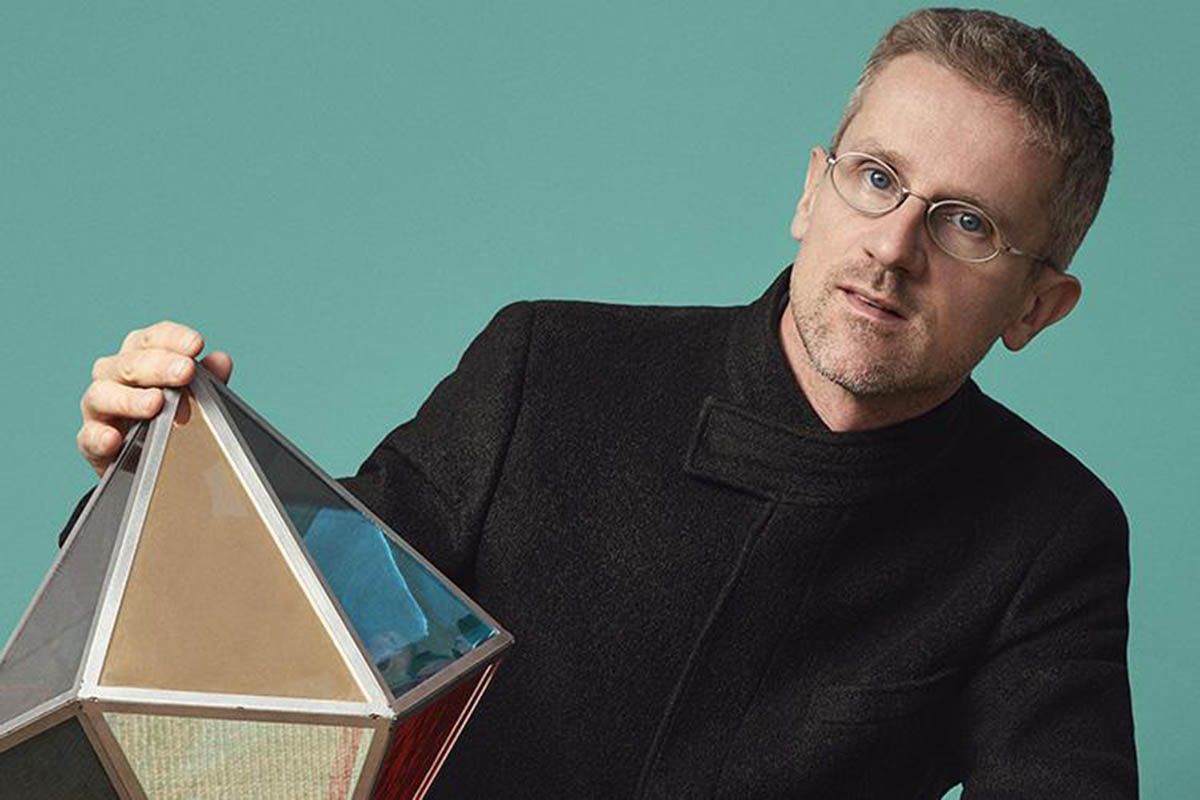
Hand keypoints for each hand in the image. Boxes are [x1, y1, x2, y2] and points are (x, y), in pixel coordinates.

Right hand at [78, 321, 233, 475]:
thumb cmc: (171, 418)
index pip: (153, 339)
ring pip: (102, 394)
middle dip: (159, 365)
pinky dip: (99, 436)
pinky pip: (88, 436)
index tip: (196, 344)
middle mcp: (114, 376)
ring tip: (156, 403)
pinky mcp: (92, 441)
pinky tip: (114, 439)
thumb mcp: (196, 398)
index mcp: (142, 357)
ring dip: (130, 398)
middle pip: (130, 363)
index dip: (174, 338)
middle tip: (185, 372)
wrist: (152, 463)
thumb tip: (221, 360)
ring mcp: (100, 408)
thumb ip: (209, 380)